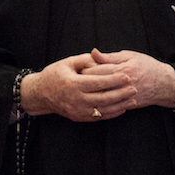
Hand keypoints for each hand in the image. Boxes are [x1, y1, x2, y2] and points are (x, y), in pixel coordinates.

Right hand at [19, 53, 137, 122]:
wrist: (40, 94)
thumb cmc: (54, 75)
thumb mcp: (66, 63)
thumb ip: (84, 60)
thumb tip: (100, 57)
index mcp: (73, 84)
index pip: (98, 82)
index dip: (114, 80)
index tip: (127, 76)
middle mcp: (76, 99)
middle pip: (103, 98)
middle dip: (121, 94)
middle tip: (135, 88)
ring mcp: (78, 110)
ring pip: (103, 110)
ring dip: (120, 105)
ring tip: (133, 100)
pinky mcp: (79, 117)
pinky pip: (98, 117)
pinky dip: (112, 113)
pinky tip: (122, 108)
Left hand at [84, 49, 174, 109]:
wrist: (164, 84)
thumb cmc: (146, 66)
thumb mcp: (129, 56)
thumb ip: (110, 56)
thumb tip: (93, 52)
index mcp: (122, 69)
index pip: (95, 70)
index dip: (84, 69)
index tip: (79, 68)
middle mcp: (123, 84)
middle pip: (96, 85)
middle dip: (85, 82)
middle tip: (79, 79)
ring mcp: (125, 96)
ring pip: (101, 97)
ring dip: (91, 94)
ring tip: (85, 90)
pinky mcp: (127, 104)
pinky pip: (110, 107)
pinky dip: (101, 103)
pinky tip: (95, 100)